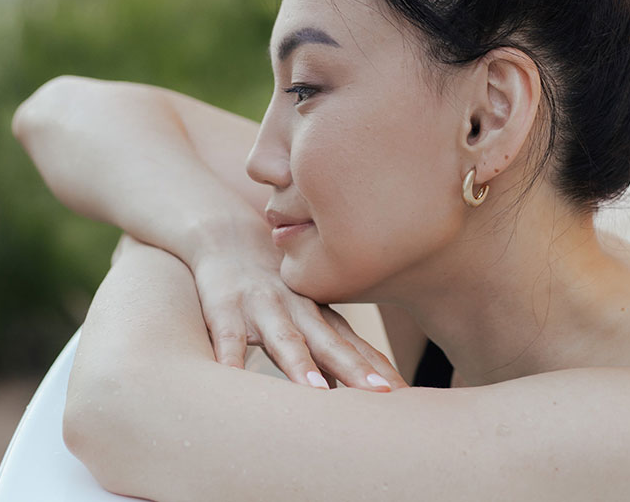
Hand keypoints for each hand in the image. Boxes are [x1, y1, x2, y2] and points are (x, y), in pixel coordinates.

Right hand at [191, 251, 407, 391]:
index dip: (379, 370)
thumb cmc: (272, 286)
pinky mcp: (224, 308)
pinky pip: (227, 336)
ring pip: (284, 339)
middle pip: (330, 344)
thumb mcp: (303, 316)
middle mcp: (297, 310)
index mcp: (319, 315)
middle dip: (356, 370)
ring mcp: (262, 308)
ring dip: (300, 364)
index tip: (404, 394)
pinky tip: (232, 378)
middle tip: (382, 395)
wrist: (226, 236)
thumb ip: (326, 351)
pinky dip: (229, 357)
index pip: (355, 346)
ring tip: (315, 391)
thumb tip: (342, 392)